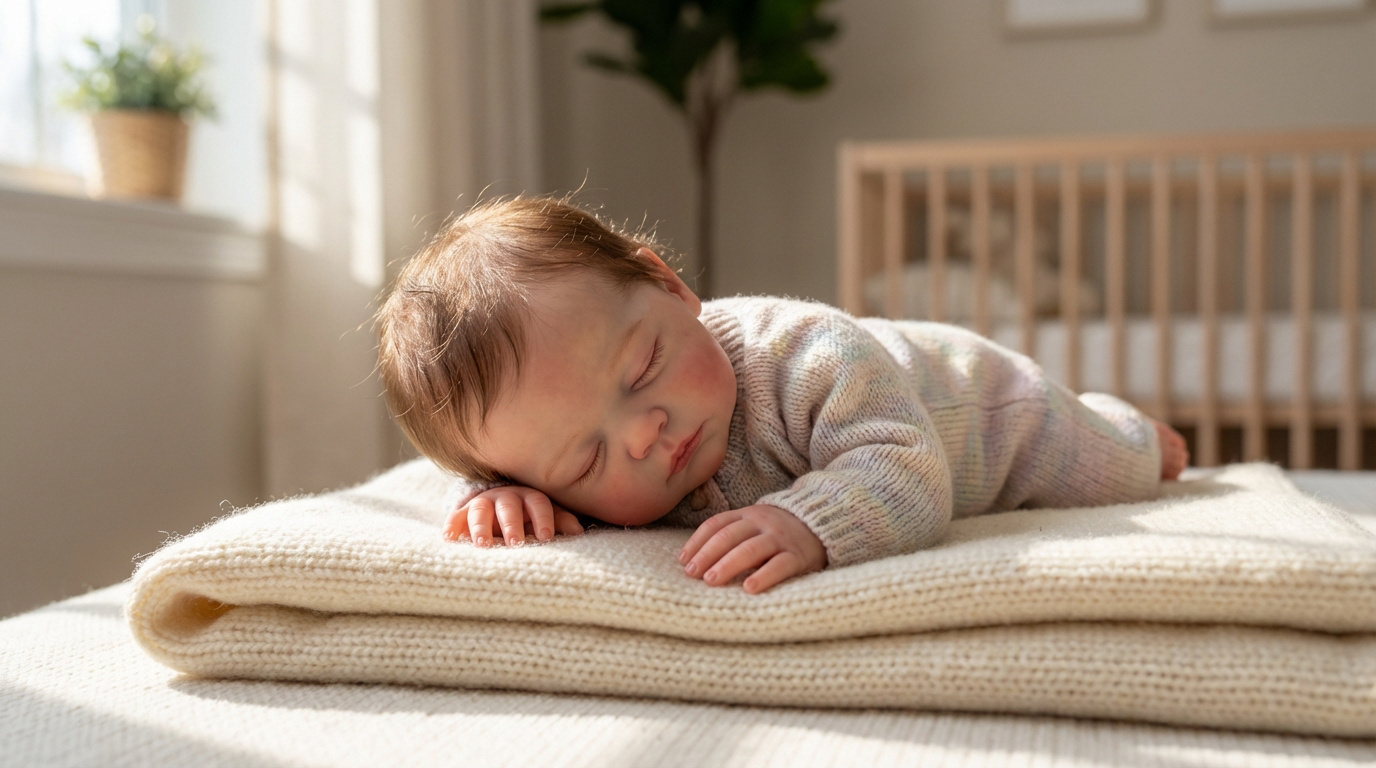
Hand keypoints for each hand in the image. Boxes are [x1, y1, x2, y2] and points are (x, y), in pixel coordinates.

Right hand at [444, 486, 583, 545]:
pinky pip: (455, 517)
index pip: (538, 503)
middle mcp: (505, 498)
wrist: (499, 504)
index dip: (543, 518)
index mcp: (529, 498)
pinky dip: (452, 526)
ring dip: (481, 527)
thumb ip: (559, 521)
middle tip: (515, 543)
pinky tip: (449, 538)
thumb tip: (578, 531)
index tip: (546, 537)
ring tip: (483, 545)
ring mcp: (483, 504)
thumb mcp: (544, 516)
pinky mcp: (463, 514)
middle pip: (508, 507)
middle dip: (512, 524)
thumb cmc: (528, 515)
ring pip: (480, 510)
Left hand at [678, 504, 826, 593]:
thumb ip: (730, 536)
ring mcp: (780, 538)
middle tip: (692, 574)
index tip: (683, 561)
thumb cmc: (777, 533)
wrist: (822, 523)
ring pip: (751, 550)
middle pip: (729, 536)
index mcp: (747, 515)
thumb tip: (693, 560)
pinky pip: (779, 565)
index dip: (697, 542)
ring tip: (711, 580)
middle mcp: (762, 523)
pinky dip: (763, 576)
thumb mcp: (754, 526)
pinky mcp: (798, 556)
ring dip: (728, 565)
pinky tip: (748, 588)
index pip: (716, 524)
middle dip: (707, 554)